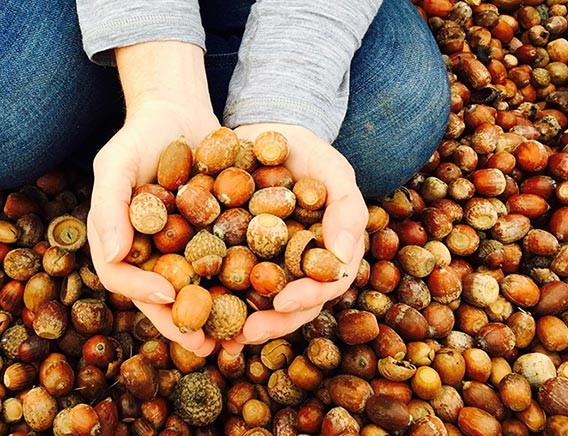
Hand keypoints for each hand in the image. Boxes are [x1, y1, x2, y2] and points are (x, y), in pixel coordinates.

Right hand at [87, 42, 220, 355]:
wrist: (178, 112)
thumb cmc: (139, 135)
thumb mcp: (116, 163)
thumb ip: (110, 206)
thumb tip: (113, 255)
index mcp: (122, 242)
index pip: (124, 277)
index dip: (143, 292)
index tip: (169, 296)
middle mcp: (152, 251)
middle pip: (165, 296)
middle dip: (184, 322)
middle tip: (206, 344)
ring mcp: (184, 246)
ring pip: (198, 289)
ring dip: (216, 315)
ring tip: (238, 335)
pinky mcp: (214, 236)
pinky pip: (226, 264)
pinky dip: (240, 283)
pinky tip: (263, 296)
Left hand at [225, 123, 367, 351]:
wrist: (262, 133)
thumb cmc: (306, 152)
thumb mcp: (334, 170)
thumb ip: (347, 209)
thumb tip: (343, 255)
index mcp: (322, 255)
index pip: (321, 287)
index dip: (305, 299)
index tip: (283, 303)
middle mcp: (293, 267)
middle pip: (288, 306)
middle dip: (269, 323)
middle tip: (245, 333)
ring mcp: (262, 262)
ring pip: (254, 301)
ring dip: (237, 320)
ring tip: (216, 333)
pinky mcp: (229, 252)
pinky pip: (220, 278)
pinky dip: (210, 294)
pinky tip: (190, 303)